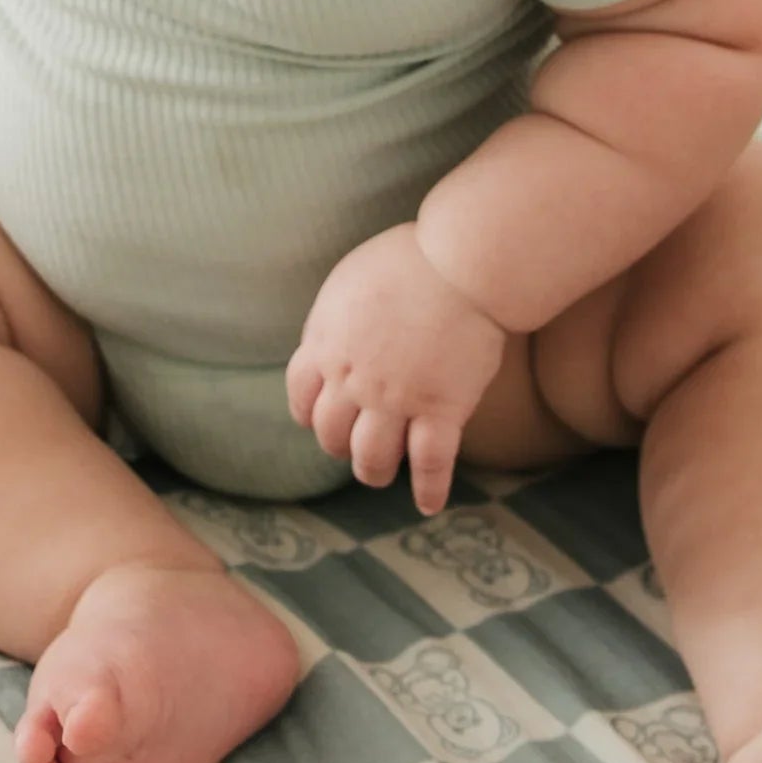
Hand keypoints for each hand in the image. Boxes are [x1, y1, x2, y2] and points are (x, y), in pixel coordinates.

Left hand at [287, 223, 509, 513]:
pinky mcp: (441, 410)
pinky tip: (428, 503)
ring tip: (381, 473)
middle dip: (340, 444)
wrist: (461, 262)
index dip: (309, 413)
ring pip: (371, 458)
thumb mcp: (349, 280)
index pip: (300, 396)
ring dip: (372, 471)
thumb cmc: (411, 258)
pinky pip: (429, 464)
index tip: (319, 419)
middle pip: (331, 433)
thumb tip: (331, 336)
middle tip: (355, 445)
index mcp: (326, 344)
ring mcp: (396, 399)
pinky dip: (428, 490)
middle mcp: (352, 380)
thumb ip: (336, 317)